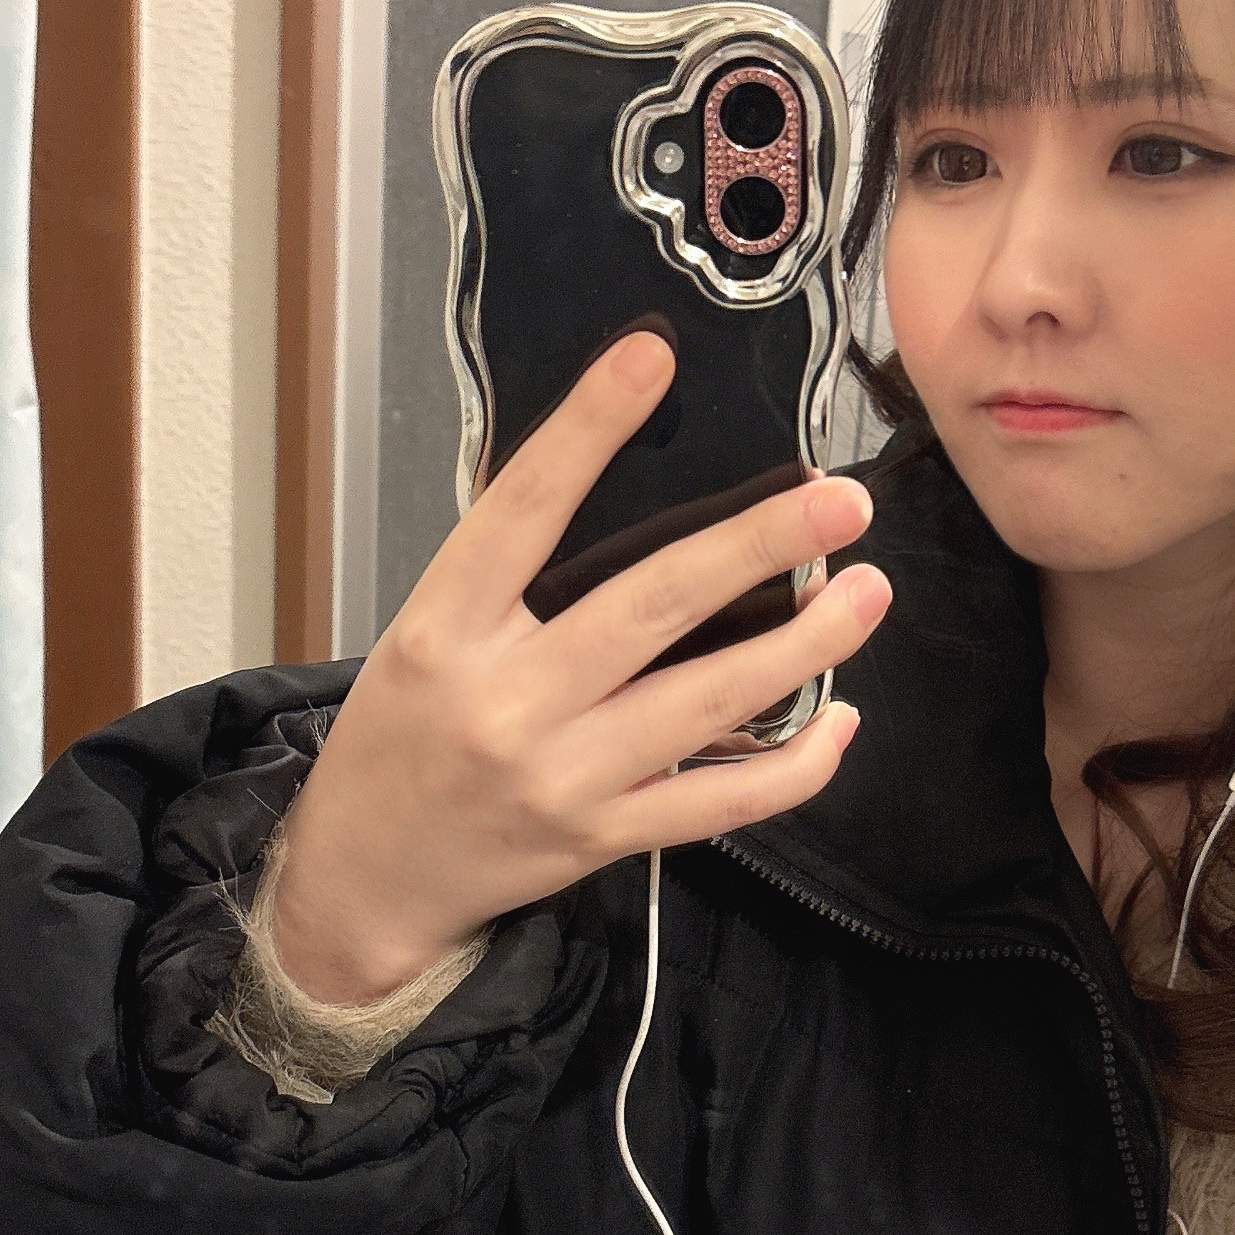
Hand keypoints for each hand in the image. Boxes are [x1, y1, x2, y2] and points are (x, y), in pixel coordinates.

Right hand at [269, 330, 889, 1005]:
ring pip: (711, 700)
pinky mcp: (604, 838)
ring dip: (806, 645)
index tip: (651, 357)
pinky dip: (796, 763)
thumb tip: (630, 483)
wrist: (365, 878)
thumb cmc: (404, 736)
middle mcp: (505, 699)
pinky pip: (723, 802)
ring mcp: (561, 775)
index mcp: (445, 628)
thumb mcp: (422, 634)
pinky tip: (840, 719)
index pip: (522, 509)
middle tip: (840, 500)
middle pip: (652, 604)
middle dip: (759, 544)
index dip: (587, 428)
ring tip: (868, 591)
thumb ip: (510, 574)